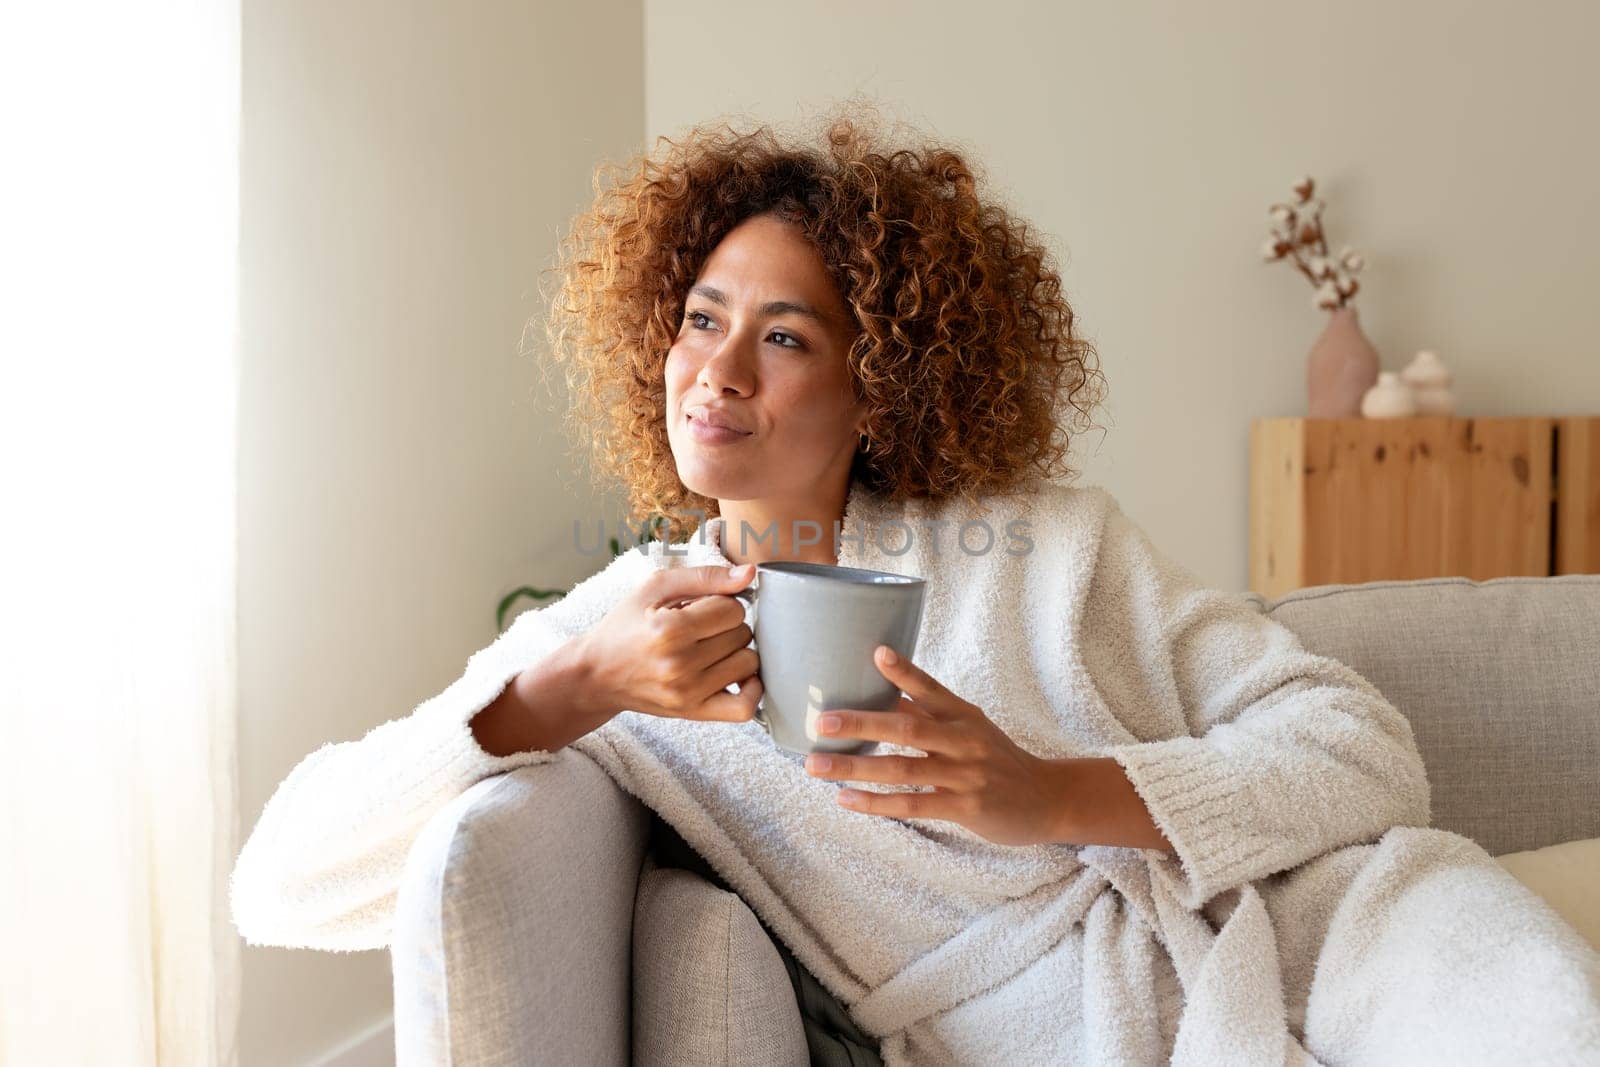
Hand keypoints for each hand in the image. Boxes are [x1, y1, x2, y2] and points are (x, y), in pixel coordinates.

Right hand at [580, 563, 763, 723]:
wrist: (596, 674)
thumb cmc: (626, 626)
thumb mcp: (656, 588)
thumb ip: (705, 576)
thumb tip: (750, 574)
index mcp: (668, 629)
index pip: (732, 609)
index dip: (721, 603)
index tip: (701, 608)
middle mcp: (678, 664)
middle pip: (742, 634)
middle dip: (727, 626)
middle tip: (701, 629)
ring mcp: (687, 693)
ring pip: (748, 663)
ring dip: (737, 652)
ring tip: (711, 648)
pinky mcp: (692, 713)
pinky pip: (744, 708)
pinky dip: (752, 689)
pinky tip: (738, 674)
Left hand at [803, 646, 1068, 846]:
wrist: (1048, 799)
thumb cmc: (998, 759)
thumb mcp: (971, 728)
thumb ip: (929, 715)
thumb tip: (882, 694)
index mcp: (963, 715)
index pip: (931, 687)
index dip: (904, 671)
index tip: (875, 653)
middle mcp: (964, 739)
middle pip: (906, 727)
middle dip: (860, 722)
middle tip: (821, 721)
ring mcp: (966, 774)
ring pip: (902, 769)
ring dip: (855, 767)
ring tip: (816, 766)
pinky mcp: (966, 807)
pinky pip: (913, 804)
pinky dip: (876, 803)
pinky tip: (845, 800)